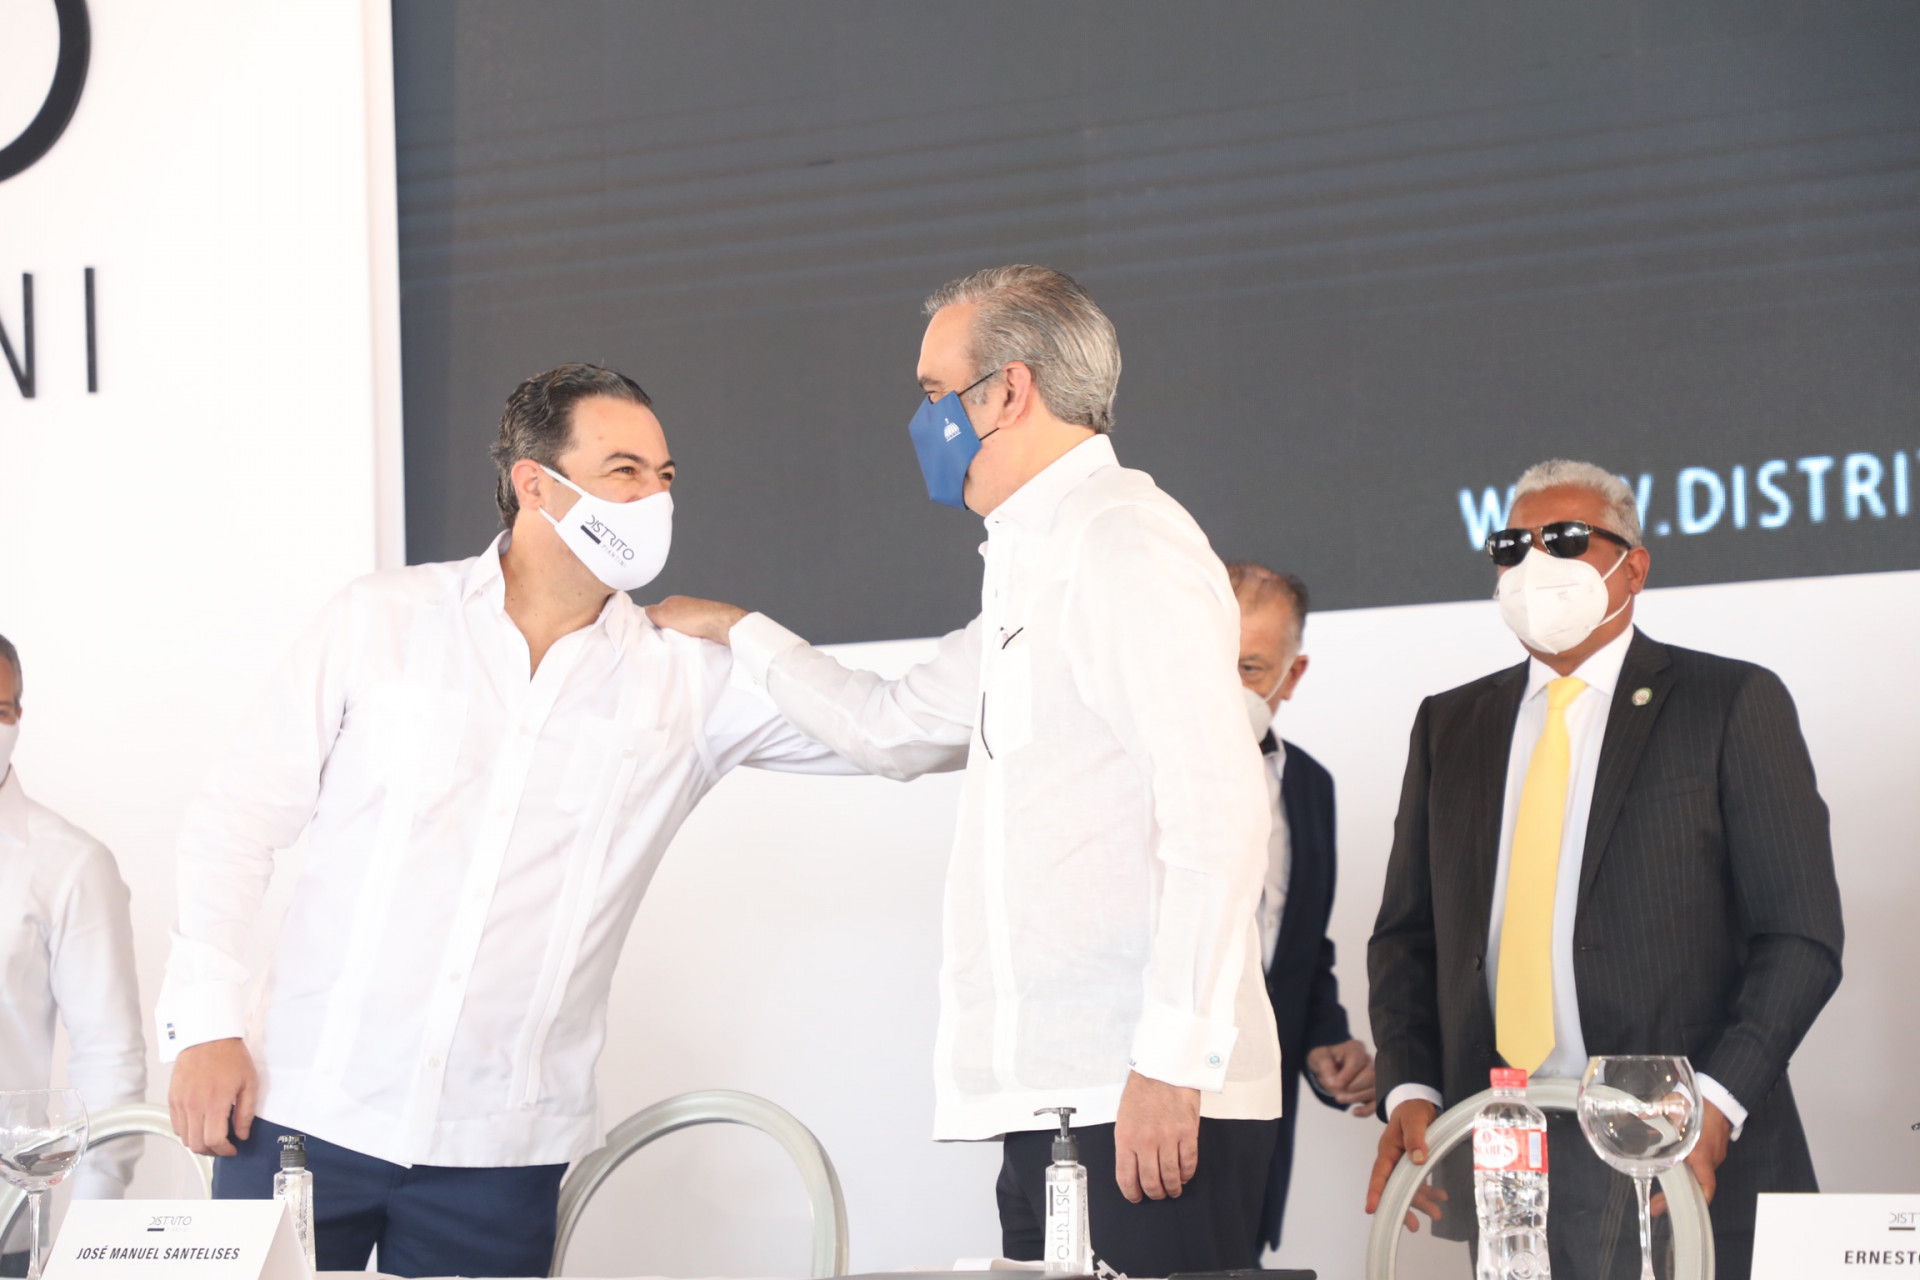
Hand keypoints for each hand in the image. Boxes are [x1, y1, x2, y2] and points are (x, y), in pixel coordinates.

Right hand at [168, 1038, 257, 1156]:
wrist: (207, 1037)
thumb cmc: (229, 1056)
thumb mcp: (249, 1083)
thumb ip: (246, 1112)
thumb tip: (242, 1133)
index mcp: (214, 1102)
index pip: (214, 1140)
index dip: (224, 1150)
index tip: (232, 1149)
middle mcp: (194, 1105)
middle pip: (197, 1144)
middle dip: (212, 1151)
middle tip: (223, 1146)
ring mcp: (181, 1102)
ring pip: (184, 1137)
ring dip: (198, 1143)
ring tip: (212, 1137)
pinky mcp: (172, 1098)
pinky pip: (176, 1125)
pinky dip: (187, 1131)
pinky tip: (200, 1125)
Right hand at [645, 596, 747, 644]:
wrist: (721, 625)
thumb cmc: (694, 618)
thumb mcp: (663, 614)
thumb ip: (649, 612)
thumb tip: (640, 612)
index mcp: (672, 601)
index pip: (655, 612)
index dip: (651, 623)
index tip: (648, 634)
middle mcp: (684, 606)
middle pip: (668, 620)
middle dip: (664, 630)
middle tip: (662, 640)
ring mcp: (696, 614)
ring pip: (680, 628)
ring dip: (677, 635)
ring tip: (677, 642)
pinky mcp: (706, 624)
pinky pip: (692, 632)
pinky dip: (689, 638)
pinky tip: (690, 642)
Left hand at [1113, 1071, 1201, 1202]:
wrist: (1162, 1069)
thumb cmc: (1142, 1092)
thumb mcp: (1124, 1119)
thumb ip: (1128, 1144)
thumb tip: (1132, 1169)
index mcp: (1126, 1138)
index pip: (1126, 1177)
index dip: (1131, 1193)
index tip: (1135, 1197)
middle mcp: (1146, 1141)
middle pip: (1150, 1181)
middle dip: (1154, 1193)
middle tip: (1157, 1194)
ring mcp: (1168, 1137)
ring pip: (1171, 1176)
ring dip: (1172, 1188)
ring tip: (1172, 1189)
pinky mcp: (1188, 1132)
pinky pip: (1189, 1162)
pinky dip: (1187, 1174)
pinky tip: (1184, 1175)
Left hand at [1307, 1039, 1377, 1115]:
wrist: (1328, 1066)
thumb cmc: (1325, 1059)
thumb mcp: (1319, 1057)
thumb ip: (1325, 1066)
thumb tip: (1334, 1083)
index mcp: (1356, 1049)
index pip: (1358, 1062)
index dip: (1345, 1076)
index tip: (1332, 1084)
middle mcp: (1369, 1061)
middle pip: (1370, 1076)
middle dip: (1351, 1089)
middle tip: (1336, 1093)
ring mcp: (1375, 1076)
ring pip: (1375, 1089)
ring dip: (1355, 1098)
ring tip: (1339, 1098)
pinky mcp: (1374, 1091)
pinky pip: (1377, 1102)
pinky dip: (1367, 1110)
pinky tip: (1355, 1111)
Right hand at [1366, 1098, 1448, 1231]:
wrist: (1418, 1104)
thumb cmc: (1412, 1110)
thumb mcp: (1414, 1119)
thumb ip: (1415, 1137)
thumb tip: (1418, 1159)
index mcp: (1387, 1150)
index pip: (1379, 1173)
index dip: (1375, 1191)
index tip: (1371, 1209)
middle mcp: (1393, 1160)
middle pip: (1394, 1187)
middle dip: (1403, 1206)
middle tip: (1412, 1225)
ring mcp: (1403, 1164)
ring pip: (1409, 1188)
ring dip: (1422, 1202)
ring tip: (1437, 1215)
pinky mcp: (1415, 1165)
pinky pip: (1420, 1183)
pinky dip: (1430, 1192)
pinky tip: (1442, 1198)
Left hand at [1651, 1099, 1730, 1214]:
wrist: (1722, 1097)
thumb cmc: (1700, 1104)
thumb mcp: (1676, 1109)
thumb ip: (1656, 1117)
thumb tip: (1636, 1119)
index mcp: (1702, 1153)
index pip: (1706, 1184)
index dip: (1697, 1200)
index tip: (1682, 1209)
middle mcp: (1711, 1158)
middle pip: (1698, 1184)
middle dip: (1678, 1197)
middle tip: (1656, 1206)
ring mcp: (1715, 1155)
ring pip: (1699, 1174)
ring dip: (1683, 1184)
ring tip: (1661, 1194)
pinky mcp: (1715, 1150)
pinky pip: (1702, 1165)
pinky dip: (1690, 1171)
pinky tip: (1675, 1171)